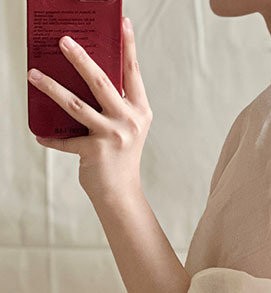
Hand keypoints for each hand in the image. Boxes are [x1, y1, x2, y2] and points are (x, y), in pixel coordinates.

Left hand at [27, 16, 151, 200]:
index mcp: (140, 111)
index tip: (122, 22)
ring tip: (33, 74)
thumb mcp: (125, 128)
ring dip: (51, 87)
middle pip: (100, 81)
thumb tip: (83, 76)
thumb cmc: (120, 158)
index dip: (128, 47)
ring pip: (76, 104)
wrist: (121, 194)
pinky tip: (40, 135)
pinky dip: (52, 138)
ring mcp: (112, 135)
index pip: (132, 73)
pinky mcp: (94, 150)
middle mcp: (129, 120)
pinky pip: (66, 139)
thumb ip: (113, 104)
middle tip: (63, 40)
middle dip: (79, 58)